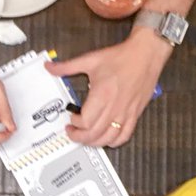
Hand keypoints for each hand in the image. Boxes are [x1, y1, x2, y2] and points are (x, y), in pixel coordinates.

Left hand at [46, 29, 167, 146]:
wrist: (146, 54)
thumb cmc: (121, 57)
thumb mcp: (90, 59)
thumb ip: (67, 66)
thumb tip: (50, 67)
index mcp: (102, 95)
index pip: (85, 121)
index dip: (75, 124)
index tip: (71, 118)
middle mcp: (114, 107)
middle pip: (94, 134)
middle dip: (79, 137)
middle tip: (72, 132)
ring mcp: (126, 113)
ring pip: (108, 139)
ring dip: (94, 142)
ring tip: (86, 137)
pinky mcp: (135, 114)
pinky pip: (124, 136)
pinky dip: (114, 142)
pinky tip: (106, 138)